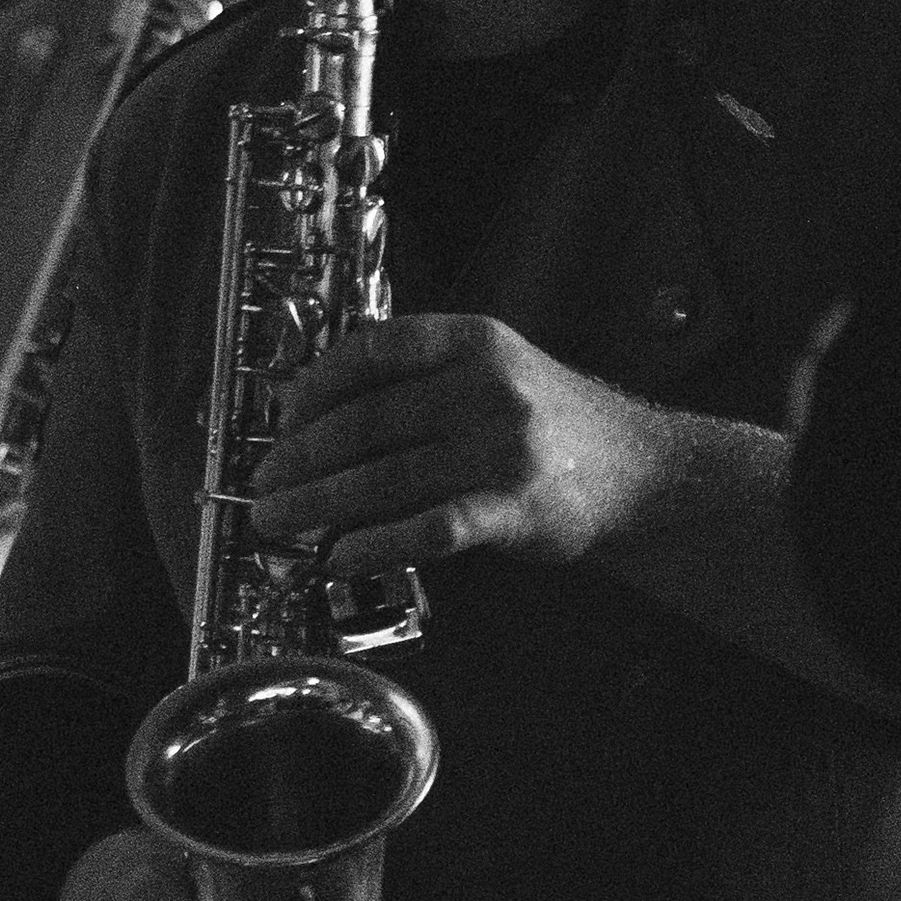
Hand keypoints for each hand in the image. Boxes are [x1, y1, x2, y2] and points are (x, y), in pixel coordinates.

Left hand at [247, 310, 678, 579]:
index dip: (313, 385)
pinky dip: (376, 545)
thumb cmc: (551, 423)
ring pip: (384, 477)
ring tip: (277, 521)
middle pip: (365, 421)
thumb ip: (422, 378)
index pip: (371, 350)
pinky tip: (340, 558)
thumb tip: (321, 414)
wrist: (639, 470)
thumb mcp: (495, 370)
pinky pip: (429, 528)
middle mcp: (485, 387)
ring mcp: (502, 448)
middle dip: (299, 457)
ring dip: (317, 504)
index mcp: (472, 342)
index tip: (281, 416)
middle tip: (262, 483)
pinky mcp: (514, 509)